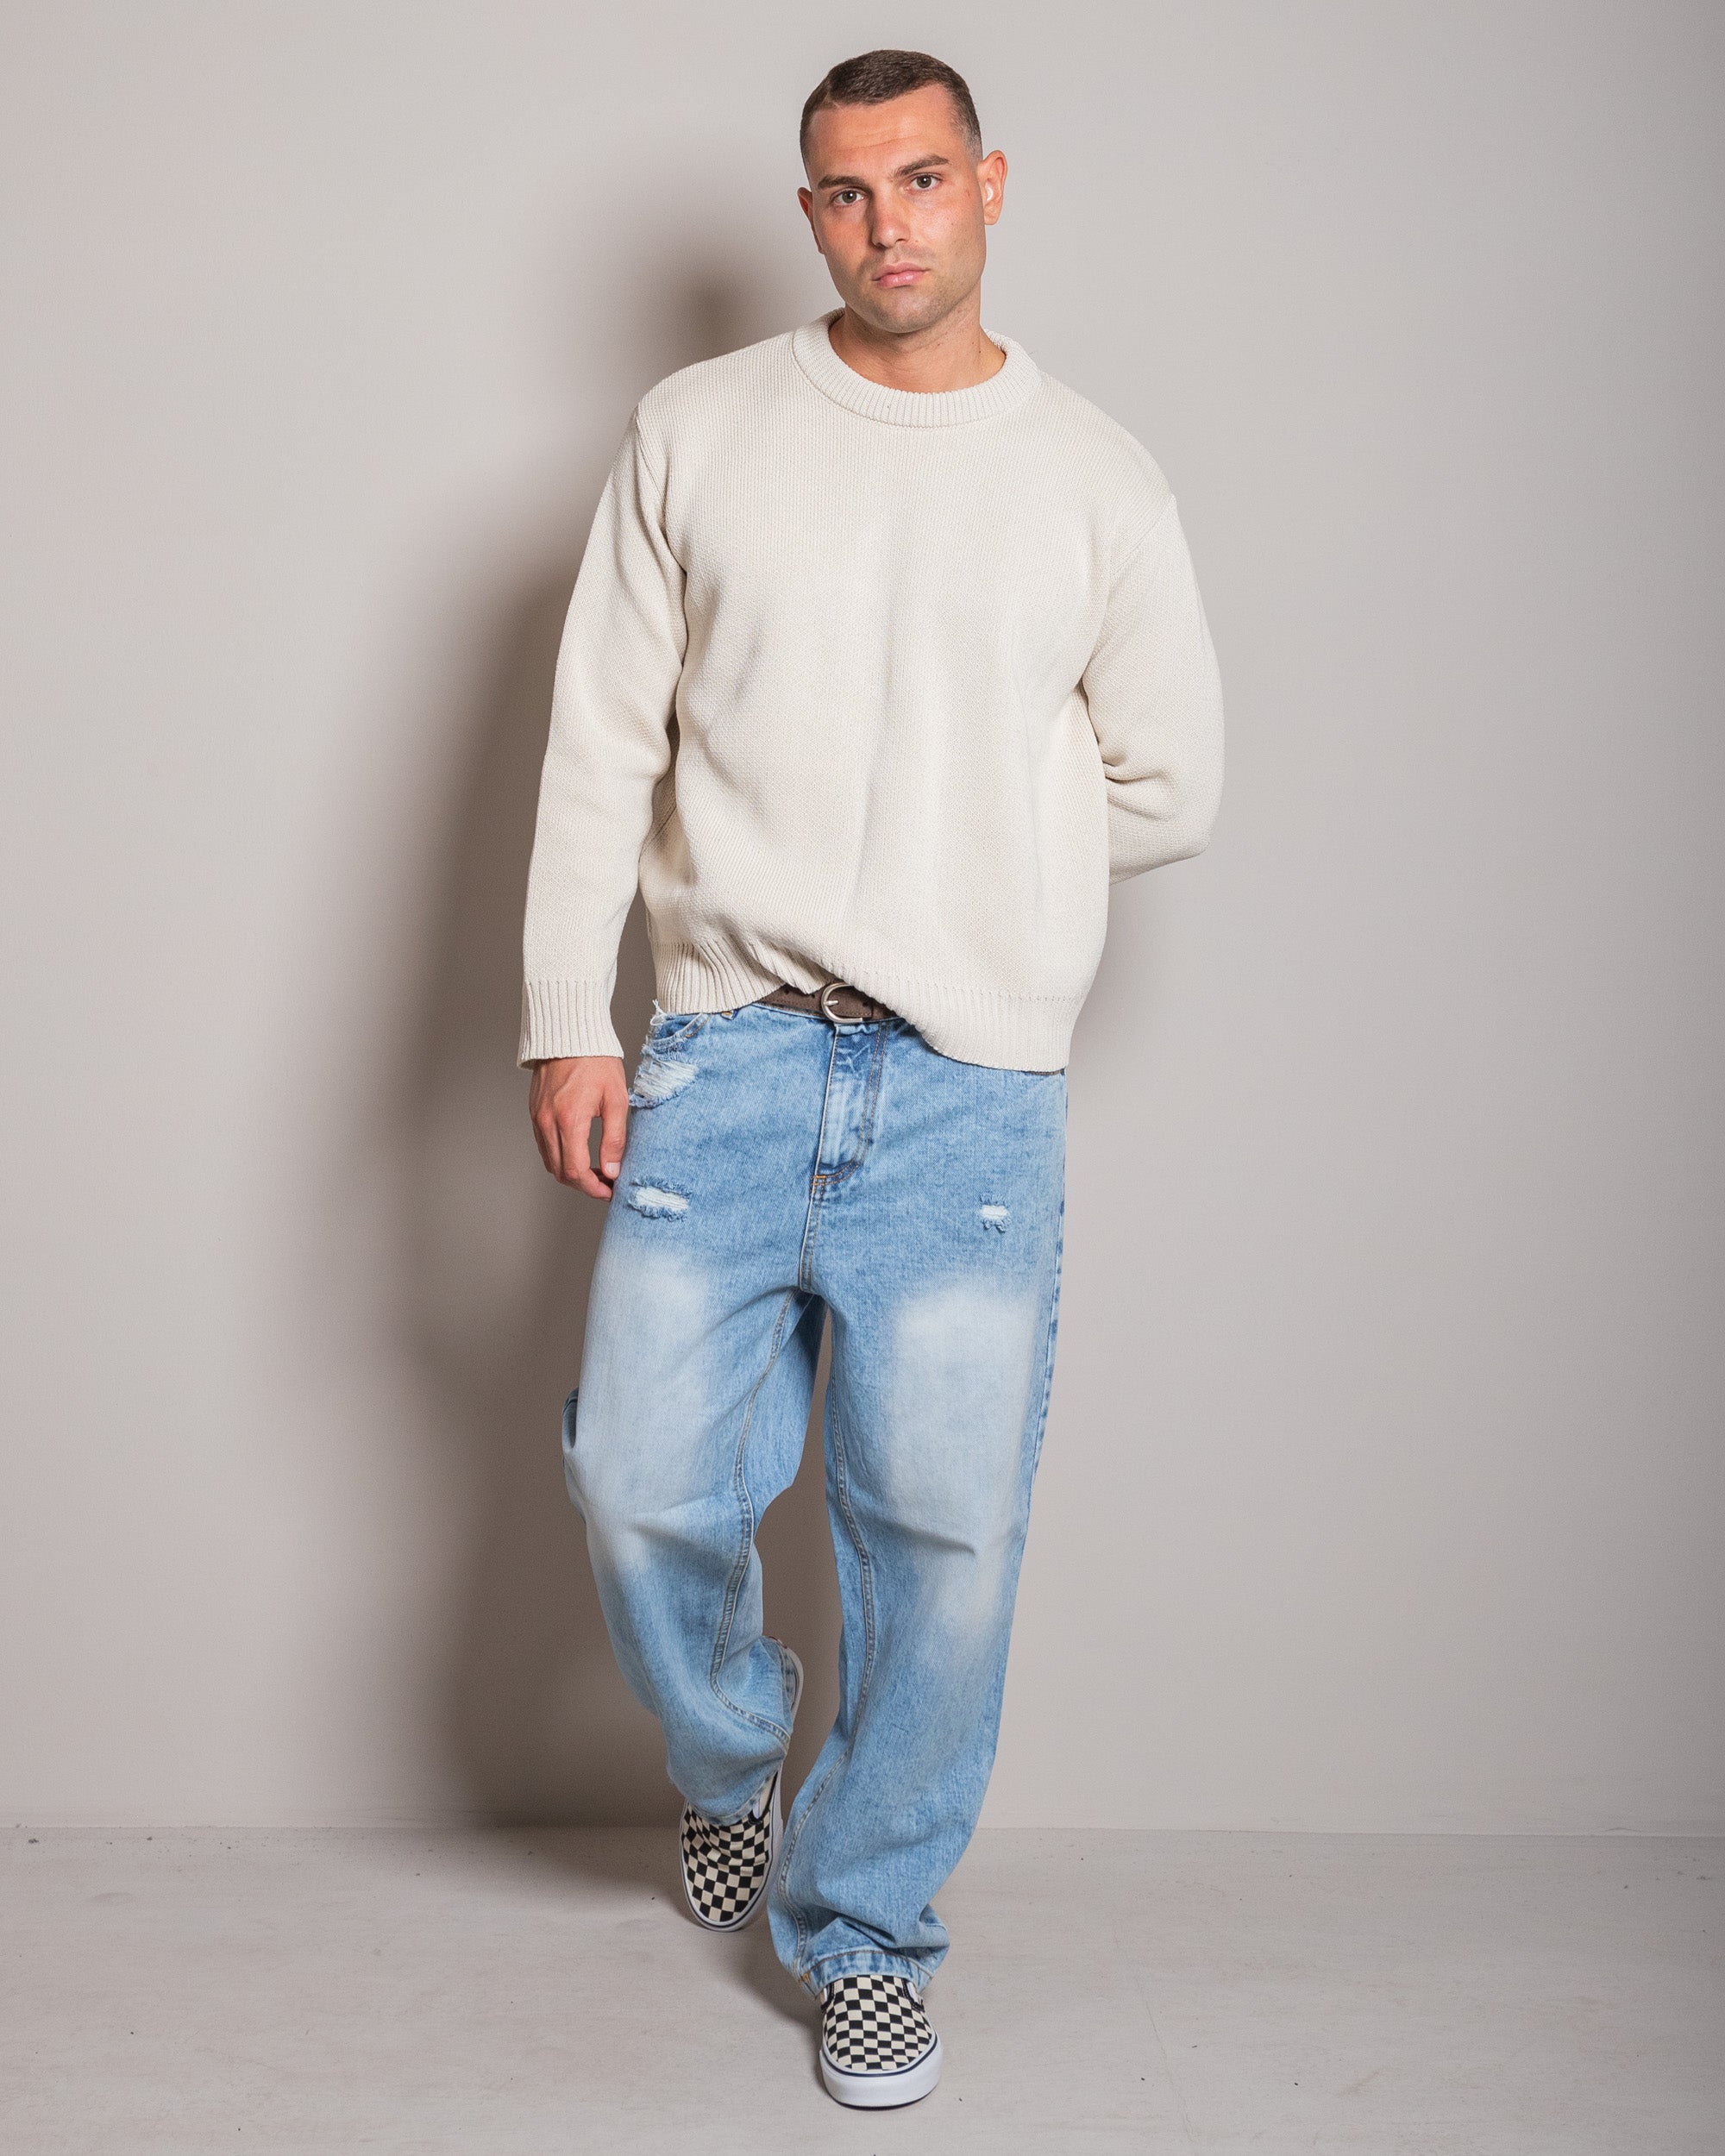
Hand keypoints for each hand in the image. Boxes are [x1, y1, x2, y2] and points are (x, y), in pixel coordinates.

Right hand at [529, 1055, 628, 1199]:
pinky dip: (560, 1157)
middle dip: (583, 1184)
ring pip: (550, 1162)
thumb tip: (612, 1171)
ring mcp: (537, 1118)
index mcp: (569, 1120)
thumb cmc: (597, 1062)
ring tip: (596, 1170)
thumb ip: (614, 1139)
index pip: (575, 1171)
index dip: (593, 1188)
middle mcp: (547, 1122)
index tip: (609, 1191)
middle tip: (606, 1183)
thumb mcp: (616, 1100)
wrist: (570, 1035)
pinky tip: (579, 1152)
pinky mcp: (534, 1113)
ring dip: (571, 1172)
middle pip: (560, 1172)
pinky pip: (544, 1146)